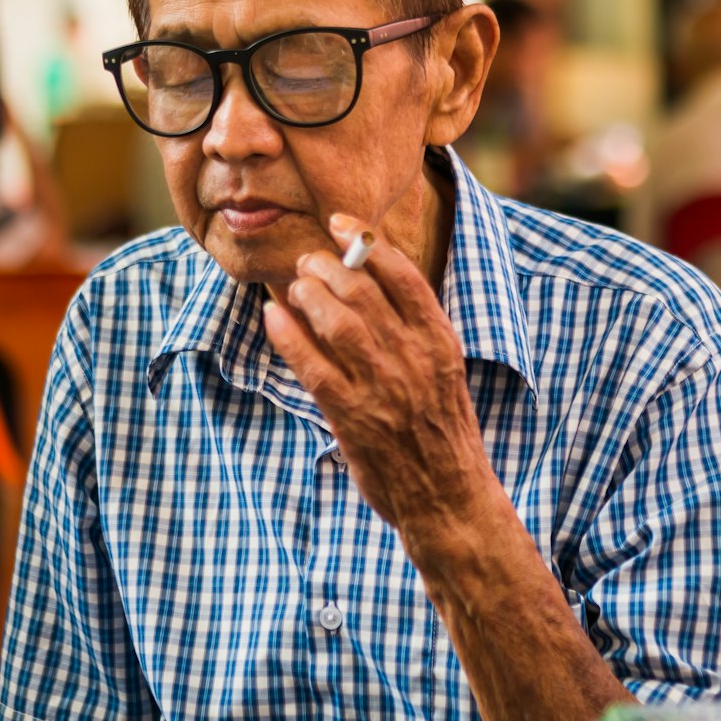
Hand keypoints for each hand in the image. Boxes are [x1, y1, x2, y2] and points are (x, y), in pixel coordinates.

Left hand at [263, 213, 493, 532]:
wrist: (448, 496)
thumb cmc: (442, 428)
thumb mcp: (445, 369)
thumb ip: (414, 329)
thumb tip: (369, 282)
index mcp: (440, 341)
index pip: (403, 275)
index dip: (366, 242)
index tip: (339, 223)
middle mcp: (414, 358)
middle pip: (363, 291)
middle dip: (328, 266)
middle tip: (308, 262)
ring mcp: (384, 388)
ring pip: (337, 322)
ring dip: (308, 294)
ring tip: (295, 286)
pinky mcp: (353, 417)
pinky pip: (314, 366)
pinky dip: (289, 337)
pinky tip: (273, 318)